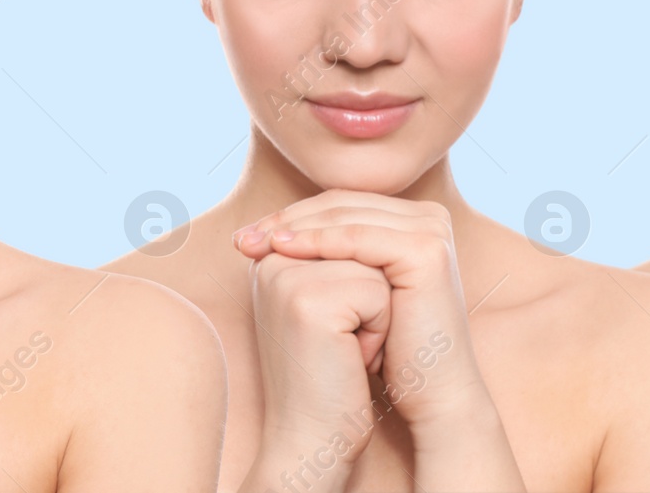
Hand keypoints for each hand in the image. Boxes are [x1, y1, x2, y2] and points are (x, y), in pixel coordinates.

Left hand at [238, 191, 523, 490]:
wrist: (430, 394)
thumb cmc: (388, 351)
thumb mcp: (352, 293)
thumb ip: (327, 256)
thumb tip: (264, 232)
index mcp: (413, 219)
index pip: (341, 204)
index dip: (291, 216)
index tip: (245, 236)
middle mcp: (428, 216)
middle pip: (342, 204)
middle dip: (287, 219)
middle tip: (242, 238)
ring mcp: (431, 229)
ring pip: (346, 216)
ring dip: (296, 226)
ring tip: (255, 242)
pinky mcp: (426, 250)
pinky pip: (359, 238)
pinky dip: (318, 240)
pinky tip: (284, 249)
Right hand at [238, 250, 390, 490]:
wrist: (314, 435)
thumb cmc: (332, 372)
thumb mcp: (332, 303)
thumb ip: (338, 256)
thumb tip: (370, 215)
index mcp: (272, 254)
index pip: (348, 230)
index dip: (364, 282)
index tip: (339, 326)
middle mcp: (271, 259)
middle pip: (361, 243)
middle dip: (371, 294)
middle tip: (344, 341)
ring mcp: (285, 277)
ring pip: (373, 264)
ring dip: (378, 311)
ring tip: (346, 347)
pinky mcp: (307, 301)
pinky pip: (376, 291)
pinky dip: (378, 330)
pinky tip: (351, 358)